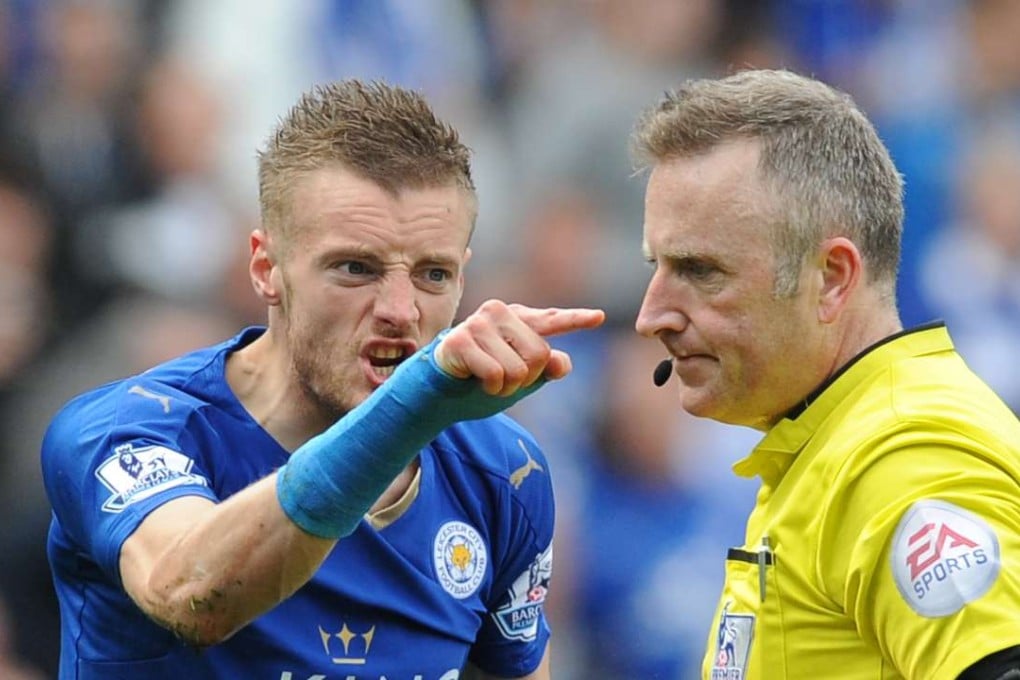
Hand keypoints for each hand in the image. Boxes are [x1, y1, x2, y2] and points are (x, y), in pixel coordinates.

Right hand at [434, 300, 605, 397]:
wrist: (439, 391)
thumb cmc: (481, 380)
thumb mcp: (521, 379)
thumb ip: (545, 369)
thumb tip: (562, 362)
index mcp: (518, 319)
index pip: (552, 320)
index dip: (576, 320)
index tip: (599, 317)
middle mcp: (500, 312)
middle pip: (540, 355)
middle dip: (525, 379)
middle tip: (502, 380)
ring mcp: (479, 323)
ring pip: (518, 369)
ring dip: (506, 387)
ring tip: (487, 380)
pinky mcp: (461, 339)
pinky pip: (496, 375)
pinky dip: (490, 388)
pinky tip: (474, 380)